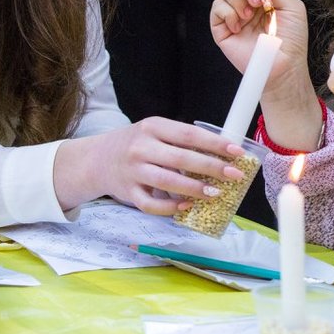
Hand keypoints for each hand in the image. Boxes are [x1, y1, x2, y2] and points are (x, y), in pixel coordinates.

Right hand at [57, 118, 245, 214]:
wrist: (97, 159)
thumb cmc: (135, 144)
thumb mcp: (154, 132)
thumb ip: (179, 140)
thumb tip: (220, 153)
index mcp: (153, 127)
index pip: (189, 134)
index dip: (215, 143)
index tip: (236, 152)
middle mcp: (142, 147)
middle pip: (181, 158)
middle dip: (212, 167)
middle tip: (234, 175)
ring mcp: (133, 171)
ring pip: (168, 182)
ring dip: (195, 189)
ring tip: (216, 193)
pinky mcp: (128, 192)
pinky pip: (151, 204)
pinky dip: (171, 207)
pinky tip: (187, 206)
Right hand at [211, 0, 321, 150]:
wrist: (284, 66)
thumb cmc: (292, 40)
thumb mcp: (291, 7)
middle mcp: (245, 1)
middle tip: (259, 2)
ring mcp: (232, 14)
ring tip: (250, 15)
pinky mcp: (221, 28)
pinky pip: (217, 8)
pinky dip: (229, 12)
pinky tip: (239, 26)